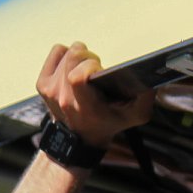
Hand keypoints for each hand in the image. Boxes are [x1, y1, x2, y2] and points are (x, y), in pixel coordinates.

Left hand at [37, 42, 153, 150]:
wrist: (80, 139)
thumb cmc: (108, 123)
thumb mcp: (133, 116)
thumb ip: (145, 98)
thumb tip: (151, 79)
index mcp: (84, 105)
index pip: (77, 76)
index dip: (90, 66)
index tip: (101, 70)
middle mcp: (63, 98)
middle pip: (73, 57)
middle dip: (89, 57)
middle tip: (96, 68)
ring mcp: (50, 90)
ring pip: (66, 53)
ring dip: (79, 56)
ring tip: (86, 69)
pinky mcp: (42, 84)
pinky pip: (56, 53)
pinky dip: (65, 55)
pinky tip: (73, 67)